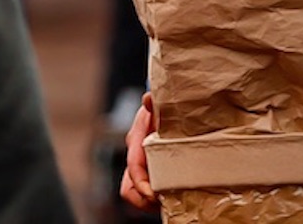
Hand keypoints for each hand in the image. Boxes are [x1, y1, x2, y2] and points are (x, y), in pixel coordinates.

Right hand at [119, 92, 157, 210]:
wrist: (166, 106)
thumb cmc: (164, 106)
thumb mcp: (161, 103)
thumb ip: (155, 103)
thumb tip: (148, 98)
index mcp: (136, 139)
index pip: (134, 167)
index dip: (142, 183)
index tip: (154, 194)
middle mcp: (135, 155)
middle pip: (128, 186)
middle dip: (143, 199)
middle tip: (162, 203)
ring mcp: (141, 165)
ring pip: (134, 192)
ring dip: (148, 202)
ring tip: (168, 204)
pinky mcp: (149, 172)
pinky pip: (146, 192)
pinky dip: (155, 198)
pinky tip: (173, 197)